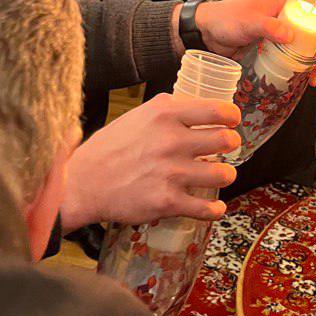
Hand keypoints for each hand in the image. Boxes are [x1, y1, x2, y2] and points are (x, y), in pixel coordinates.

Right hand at [60, 93, 240, 229]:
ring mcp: (171, 172)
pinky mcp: (167, 202)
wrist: (83, 183)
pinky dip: (215, 209)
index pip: (218, 110)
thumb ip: (168, 110)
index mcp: (165, 114)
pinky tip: (214, 206)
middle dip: (231, 145)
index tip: (233, 122)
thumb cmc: (110, 148)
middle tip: (226, 147)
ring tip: (219, 175)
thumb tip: (195, 106)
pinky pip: (207, 208)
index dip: (232, 117)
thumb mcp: (137, 116)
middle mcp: (172, 141)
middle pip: (226, 140)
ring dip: (225, 175)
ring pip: (223, 174)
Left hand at [196, 0, 315, 83]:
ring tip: (312, 78)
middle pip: (310, 35)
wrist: (207, 31)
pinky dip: (296, 68)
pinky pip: (288, 58)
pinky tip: (300, 80)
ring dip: (310, 63)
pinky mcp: (270, 48)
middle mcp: (284, 18)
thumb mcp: (249, 21)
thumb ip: (268, 26)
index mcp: (283, 4)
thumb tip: (290, 35)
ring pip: (301, 48)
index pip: (312, 17)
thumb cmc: (227, 18)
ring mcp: (278, 34)